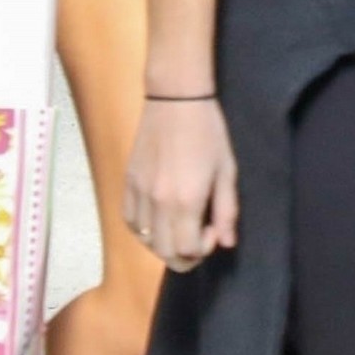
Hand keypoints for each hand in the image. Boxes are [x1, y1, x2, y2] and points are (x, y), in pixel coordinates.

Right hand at [124, 100, 237, 270]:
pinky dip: (143, 229)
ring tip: (179, 227)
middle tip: (197, 237)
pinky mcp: (128, 182)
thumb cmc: (208, 133)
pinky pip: (129, 220)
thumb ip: (226, 210)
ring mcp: (139, 192)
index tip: (211, 231)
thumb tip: (227, 243)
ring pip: (144, 239)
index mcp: (186, 200)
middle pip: (164, 252)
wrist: (175, 99)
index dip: (201, 250)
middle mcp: (158, 202)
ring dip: (163, 243)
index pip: (185, 250)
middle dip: (184, 255)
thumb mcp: (226, 171)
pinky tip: (157, 220)